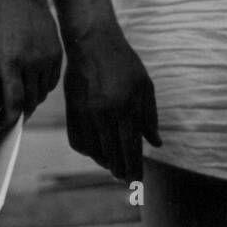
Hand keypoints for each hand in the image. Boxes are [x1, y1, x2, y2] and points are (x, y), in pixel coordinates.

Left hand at [0, 0, 62, 126]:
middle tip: (12, 113)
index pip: (14, 100)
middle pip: (30, 100)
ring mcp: (46, 57)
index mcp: (10, 61)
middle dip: (20, 110)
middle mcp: (31, 62)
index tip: (7, 126)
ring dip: (33, 99)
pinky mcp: (57, 52)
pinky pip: (53, 80)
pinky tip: (35, 84)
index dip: (11, 118)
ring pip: (43, 92)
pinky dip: (44, 87)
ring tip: (23, 97)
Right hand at [63, 15, 160, 181]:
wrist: (92, 42)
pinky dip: (88, 151)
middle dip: (120, 171)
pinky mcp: (71, 110)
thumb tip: (155, 143)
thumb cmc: (123, 63)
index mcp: (125, 107)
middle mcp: (103, 114)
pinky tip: (97, 151)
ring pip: (94, 151)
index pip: (131, 148)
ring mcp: (84, 113)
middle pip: (112, 155)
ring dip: (105, 162)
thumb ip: (149, 117)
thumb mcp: (144, 86)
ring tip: (113, 165)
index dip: (135, 169)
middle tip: (126, 178)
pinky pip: (77, 141)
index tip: (137, 183)